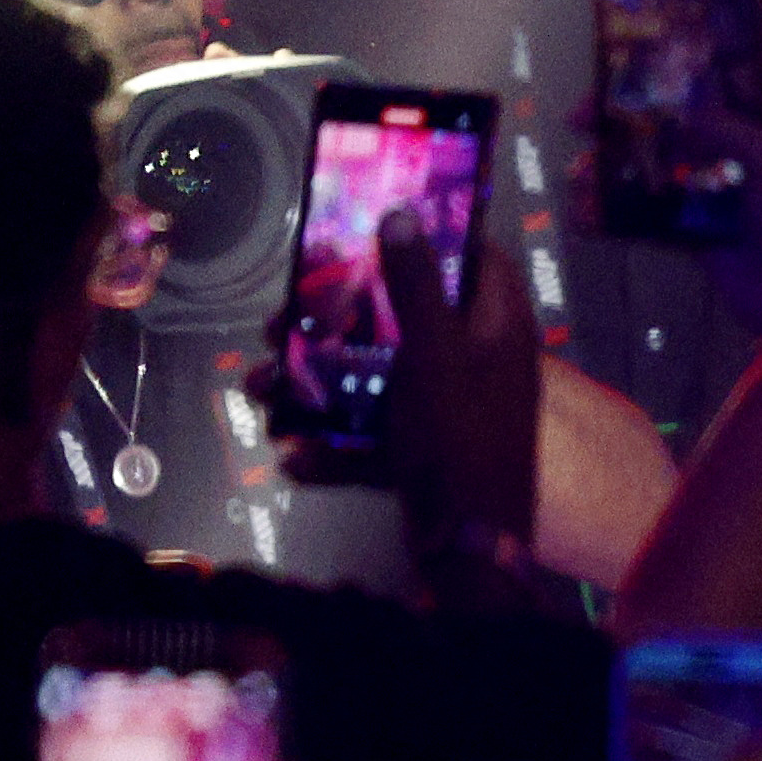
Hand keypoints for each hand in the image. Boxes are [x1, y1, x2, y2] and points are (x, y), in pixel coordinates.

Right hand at [273, 220, 538, 562]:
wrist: (470, 548)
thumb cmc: (459, 435)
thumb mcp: (434, 350)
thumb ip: (417, 284)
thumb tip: (403, 212)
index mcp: (499, 326)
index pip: (481, 257)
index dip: (438, 232)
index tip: (381, 218)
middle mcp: (480, 358)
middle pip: (408, 313)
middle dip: (339, 315)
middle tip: (282, 318)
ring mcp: (452, 404)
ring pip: (377, 374)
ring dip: (315, 382)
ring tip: (262, 386)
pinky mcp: (426, 444)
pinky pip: (374, 429)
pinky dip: (333, 443)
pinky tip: (293, 455)